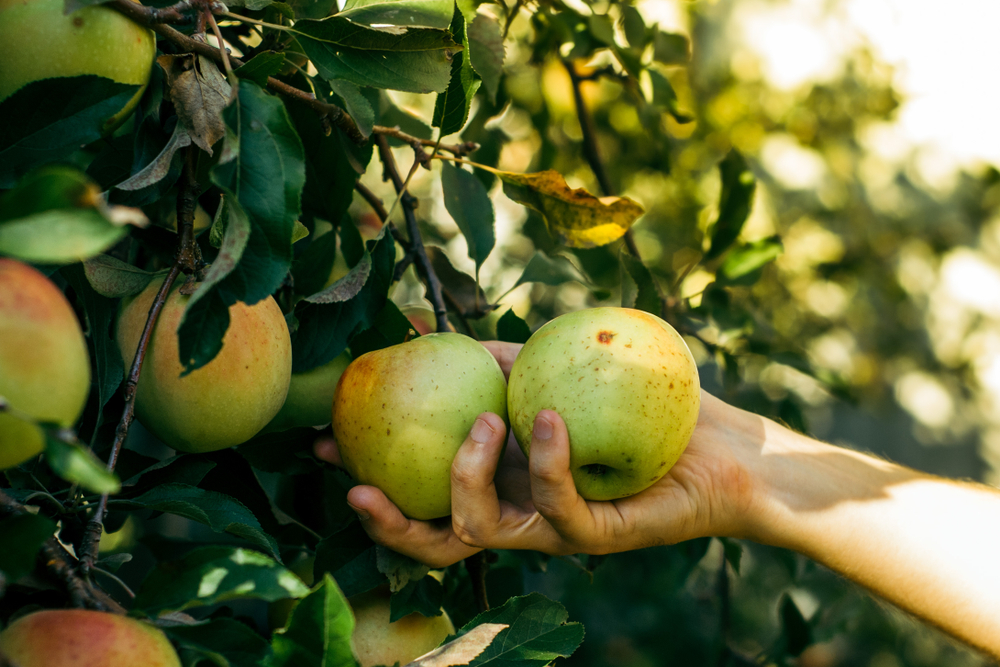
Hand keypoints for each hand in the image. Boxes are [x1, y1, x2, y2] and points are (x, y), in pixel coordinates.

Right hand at [315, 341, 763, 567]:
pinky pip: (558, 508)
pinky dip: (545, 461)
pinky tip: (547, 415)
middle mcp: (520, 514)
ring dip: (468, 476)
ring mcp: (557, 528)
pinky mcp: (601, 535)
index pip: (422, 496)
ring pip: (483, 533)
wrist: (723, 442)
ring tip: (486, 419)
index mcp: (502, 482)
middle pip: (436, 542)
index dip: (370, 479)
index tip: (324, 444)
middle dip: (389, 523)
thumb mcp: (558, 370)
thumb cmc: (643, 404)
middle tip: (355, 483)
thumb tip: (431, 334)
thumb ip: (500, 363)